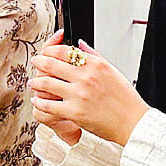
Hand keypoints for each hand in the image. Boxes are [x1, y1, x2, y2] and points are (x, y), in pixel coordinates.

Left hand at [29, 30, 148, 145]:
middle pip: (52, 64)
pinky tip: (38, 101)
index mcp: (95, 65)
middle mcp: (86, 77)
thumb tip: (80, 44)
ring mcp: (79, 95)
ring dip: (36, 82)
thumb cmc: (125, 99)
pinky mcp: (74, 112)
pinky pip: (49, 105)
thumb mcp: (112, 71)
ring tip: (33, 83)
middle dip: (39, 62)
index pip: (64, 51)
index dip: (50, 50)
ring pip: (47, 83)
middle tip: (35, 63)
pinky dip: (40, 102)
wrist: (133, 122)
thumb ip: (94, 55)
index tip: (45, 52)